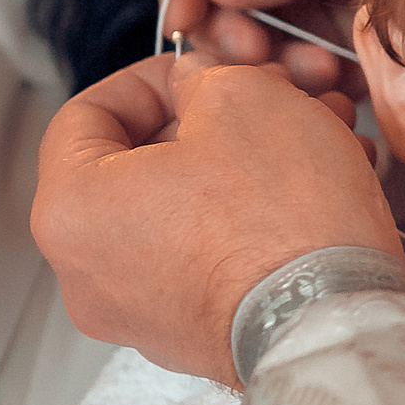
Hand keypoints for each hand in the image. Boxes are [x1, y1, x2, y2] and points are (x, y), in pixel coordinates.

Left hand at [33, 51, 400, 386]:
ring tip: (313, 138)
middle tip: (271, 97)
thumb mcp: (243, 98)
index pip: (85, 114)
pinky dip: (254, 218)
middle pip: (143, 163)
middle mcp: (88, 273)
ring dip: (245, 163)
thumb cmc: (280, 221)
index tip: (196, 68)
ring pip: (185, 208)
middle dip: (216, 120)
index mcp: (71, 208)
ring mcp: (140, 312)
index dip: (150, 77)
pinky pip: (210, 257)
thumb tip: (199, 87)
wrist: (334, 322)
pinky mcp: (193, 335)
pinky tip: (313, 192)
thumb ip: (202, 76)